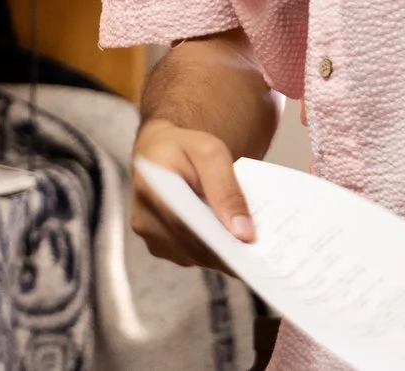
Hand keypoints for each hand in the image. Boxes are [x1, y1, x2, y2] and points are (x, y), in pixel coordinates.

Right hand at [130, 119, 254, 270]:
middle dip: (227, 250)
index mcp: (150, 189)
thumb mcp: (210, 153)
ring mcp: (151, 237)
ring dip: (222, 254)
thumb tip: (243, 233)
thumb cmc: (186, 148)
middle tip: (260, 254)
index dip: (217, 241)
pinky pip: (192, 256)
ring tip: (250, 249)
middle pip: (192, 245)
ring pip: (194, 256)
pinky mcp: (161, 247)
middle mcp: (144, 219)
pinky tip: (233, 245)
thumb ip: (226, 189)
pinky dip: (214, 252)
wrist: (162, 151)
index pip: (185, 224)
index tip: (247, 248)